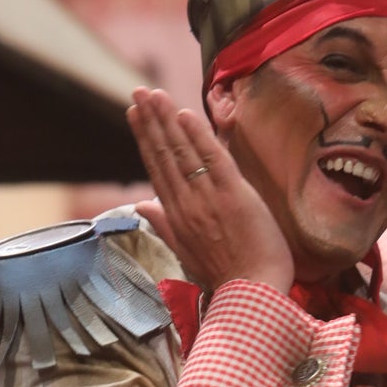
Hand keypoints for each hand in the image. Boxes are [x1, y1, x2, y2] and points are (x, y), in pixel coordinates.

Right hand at [127, 86, 293, 293]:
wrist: (251, 294)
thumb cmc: (226, 277)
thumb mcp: (188, 252)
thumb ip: (164, 225)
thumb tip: (142, 204)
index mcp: (176, 216)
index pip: (157, 168)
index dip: (145, 138)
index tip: (135, 114)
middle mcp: (186, 204)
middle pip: (164, 154)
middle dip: (151, 121)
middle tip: (139, 92)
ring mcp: (208, 199)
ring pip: (182, 153)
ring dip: (167, 119)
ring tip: (154, 93)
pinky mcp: (233, 196)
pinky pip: (211, 159)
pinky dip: (197, 136)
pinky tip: (184, 113)